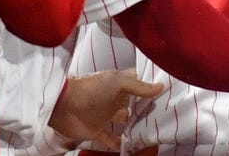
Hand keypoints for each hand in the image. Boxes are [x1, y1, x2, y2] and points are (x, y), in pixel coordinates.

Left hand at [48, 69, 162, 149]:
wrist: (63, 105)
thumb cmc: (92, 89)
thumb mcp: (118, 82)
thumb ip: (139, 86)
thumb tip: (160, 87)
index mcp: (118, 84)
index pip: (137, 83)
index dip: (149, 85)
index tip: (164, 89)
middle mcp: (114, 99)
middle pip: (133, 103)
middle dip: (144, 107)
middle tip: (160, 113)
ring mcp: (105, 115)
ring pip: (124, 120)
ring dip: (133, 125)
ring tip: (148, 130)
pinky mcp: (96, 130)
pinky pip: (110, 138)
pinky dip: (117, 143)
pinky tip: (128, 146)